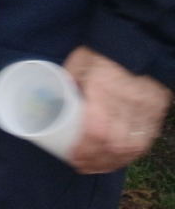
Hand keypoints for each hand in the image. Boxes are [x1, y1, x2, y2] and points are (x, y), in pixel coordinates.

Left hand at [65, 47, 170, 173]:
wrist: (138, 41)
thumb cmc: (102, 51)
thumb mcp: (78, 64)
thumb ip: (68, 83)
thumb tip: (52, 100)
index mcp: (105, 93)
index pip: (97, 131)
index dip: (85, 150)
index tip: (72, 158)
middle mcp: (127, 107)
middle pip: (115, 145)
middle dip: (97, 161)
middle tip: (81, 166)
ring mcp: (145, 112)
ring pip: (133, 147)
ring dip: (114, 162)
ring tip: (98, 167)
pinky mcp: (156, 113)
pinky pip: (146, 141)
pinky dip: (132, 154)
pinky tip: (120, 158)